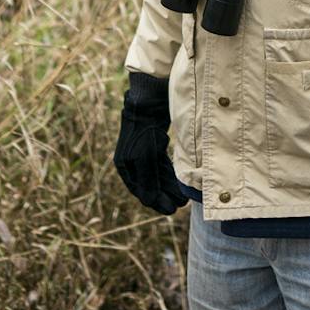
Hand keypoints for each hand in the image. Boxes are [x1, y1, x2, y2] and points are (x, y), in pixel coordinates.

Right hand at [113, 70, 186, 214]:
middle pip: (150, 184)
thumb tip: (150, 202)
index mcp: (125, 165)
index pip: (141, 191)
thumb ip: (148, 179)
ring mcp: (142, 151)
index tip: (171, 210)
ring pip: (157, 175)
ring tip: (184, 195)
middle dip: (166, 195)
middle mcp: (131, 160)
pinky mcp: (154, 142)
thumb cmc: (145, 128)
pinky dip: (170, 173)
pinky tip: (180, 179)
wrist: (149, 100)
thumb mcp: (146, 156)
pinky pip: (161, 164)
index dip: (157, 201)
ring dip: (169, 185)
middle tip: (182, 204)